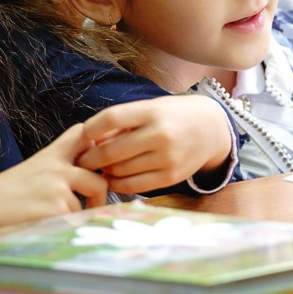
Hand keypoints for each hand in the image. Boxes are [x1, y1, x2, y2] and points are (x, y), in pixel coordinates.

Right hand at [0, 123, 106, 234]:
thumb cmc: (3, 192)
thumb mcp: (33, 168)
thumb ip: (58, 166)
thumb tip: (88, 173)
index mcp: (51, 155)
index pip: (83, 134)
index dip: (98, 144)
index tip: (99, 161)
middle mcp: (58, 168)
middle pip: (98, 178)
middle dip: (100, 197)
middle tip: (92, 206)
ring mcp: (58, 189)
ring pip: (84, 206)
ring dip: (74, 216)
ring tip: (51, 218)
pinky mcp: (56, 210)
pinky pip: (73, 222)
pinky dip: (63, 228)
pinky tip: (45, 226)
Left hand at [76, 94, 232, 194]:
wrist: (211, 129)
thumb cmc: (172, 115)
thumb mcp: (150, 108)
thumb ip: (123, 122)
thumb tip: (89, 140)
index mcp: (152, 111)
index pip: (112, 118)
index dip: (91, 128)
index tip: (83, 133)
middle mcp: (160, 134)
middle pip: (111, 150)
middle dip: (90, 158)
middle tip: (81, 159)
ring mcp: (167, 158)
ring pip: (119, 170)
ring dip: (103, 171)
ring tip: (98, 167)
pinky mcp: (170, 177)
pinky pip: (133, 185)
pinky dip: (117, 183)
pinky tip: (112, 177)